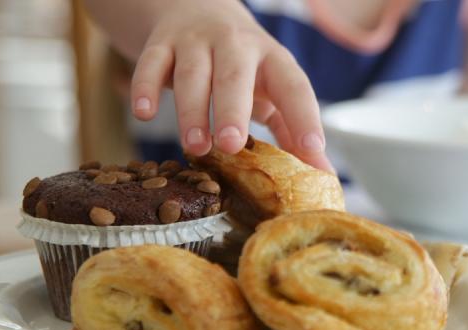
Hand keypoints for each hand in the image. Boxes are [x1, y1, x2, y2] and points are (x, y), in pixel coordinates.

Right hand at [130, 0, 333, 171]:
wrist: (197, 8)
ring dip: (191, 110)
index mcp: (272, 59)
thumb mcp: (272, 89)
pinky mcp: (162, 43)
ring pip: (192, 74)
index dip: (305, 117)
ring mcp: (196, 41)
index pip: (294, 86)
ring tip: (195, 147)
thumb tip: (323, 175)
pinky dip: (145, 87)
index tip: (313, 149)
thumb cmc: (244, 66)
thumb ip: (293, 130)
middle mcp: (236, 44)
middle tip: (230, 145)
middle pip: (234, 76)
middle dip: (232, 111)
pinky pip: (151, 62)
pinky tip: (144, 113)